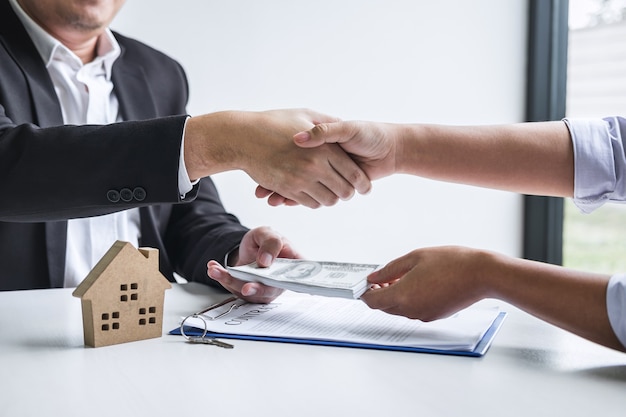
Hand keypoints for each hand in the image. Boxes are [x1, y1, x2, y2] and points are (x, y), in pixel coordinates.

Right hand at [185, 109, 370, 207]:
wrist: (242, 136)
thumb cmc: (273, 122)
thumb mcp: (305, 114)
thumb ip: (328, 123)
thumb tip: (345, 125)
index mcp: (324, 148)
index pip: (353, 173)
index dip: (363, 183)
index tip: (364, 186)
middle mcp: (314, 165)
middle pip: (344, 191)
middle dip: (349, 194)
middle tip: (348, 191)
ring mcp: (300, 179)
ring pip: (327, 200)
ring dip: (331, 199)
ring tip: (331, 192)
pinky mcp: (287, 189)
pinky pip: (309, 203)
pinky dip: (314, 202)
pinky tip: (314, 193)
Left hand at [207, 226, 300, 302]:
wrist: (250, 248)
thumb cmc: (265, 241)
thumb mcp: (267, 233)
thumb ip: (271, 242)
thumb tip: (266, 261)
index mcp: (293, 265)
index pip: (299, 278)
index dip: (293, 284)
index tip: (279, 284)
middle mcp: (280, 281)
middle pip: (271, 290)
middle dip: (256, 290)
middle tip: (246, 288)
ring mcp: (265, 289)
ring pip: (250, 293)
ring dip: (231, 282)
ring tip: (216, 270)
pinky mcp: (249, 292)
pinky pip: (235, 289)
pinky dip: (223, 278)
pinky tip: (214, 269)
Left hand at [360, 246, 488, 320]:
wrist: (481, 275)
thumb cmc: (452, 263)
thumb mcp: (414, 258)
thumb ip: (390, 269)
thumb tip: (374, 278)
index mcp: (403, 295)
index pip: (373, 302)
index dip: (365, 294)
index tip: (363, 285)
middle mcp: (411, 310)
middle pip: (385, 307)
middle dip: (379, 294)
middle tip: (380, 279)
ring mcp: (424, 314)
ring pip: (399, 309)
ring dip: (394, 296)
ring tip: (400, 277)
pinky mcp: (435, 315)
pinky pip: (413, 310)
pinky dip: (408, 300)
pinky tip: (415, 284)